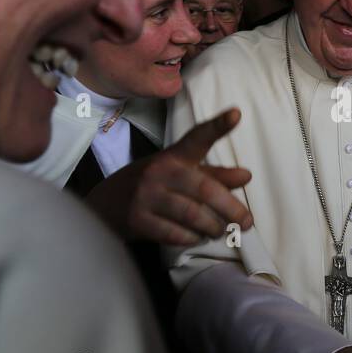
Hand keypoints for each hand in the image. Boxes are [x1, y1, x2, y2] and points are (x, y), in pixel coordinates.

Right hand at [85, 108, 253, 243]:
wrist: (105, 204)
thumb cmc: (152, 185)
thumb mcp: (180, 173)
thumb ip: (214, 175)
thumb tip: (246, 177)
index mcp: (174, 156)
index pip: (198, 138)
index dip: (218, 126)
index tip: (237, 114)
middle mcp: (160, 172)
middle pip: (205, 189)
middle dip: (231, 208)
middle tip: (247, 222)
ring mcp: (147, 196)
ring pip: (192, 214)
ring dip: (213, 227)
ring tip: (220, 231)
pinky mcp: (137, 220)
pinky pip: (174, 233)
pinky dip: (192, 238)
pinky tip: (196, 237)